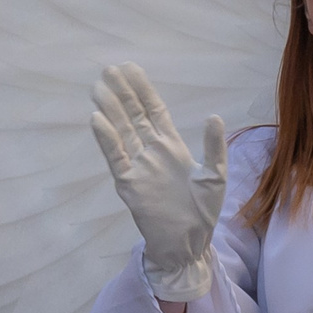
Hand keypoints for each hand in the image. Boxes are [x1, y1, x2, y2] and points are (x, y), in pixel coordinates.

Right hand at [90, 64, 225, 301]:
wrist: (189, 245)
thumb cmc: (204, 212)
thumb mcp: (215, 176)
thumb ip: (213, 147)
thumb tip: (213, 116)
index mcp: (172, 147)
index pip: (154, 111)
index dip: (143, 90)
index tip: (131, 68)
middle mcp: (152, 152)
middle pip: (133, 116)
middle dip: (122, 93)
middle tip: (108, 69)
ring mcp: (138, 166)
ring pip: (121, 131)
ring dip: (110, 110)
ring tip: (98, 87)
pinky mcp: (129, 183)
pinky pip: (116, 157)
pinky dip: (107, 139)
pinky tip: (97, 119)